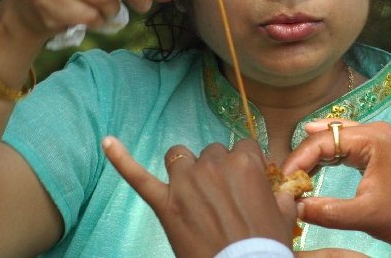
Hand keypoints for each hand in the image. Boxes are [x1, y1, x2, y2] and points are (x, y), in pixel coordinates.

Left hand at [102, 137, 296, 257]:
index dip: (245, 164)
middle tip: (222, 198)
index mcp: (246, 163)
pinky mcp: (164, 204)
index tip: (246, 181)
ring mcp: (186, 184)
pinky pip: (137, 176)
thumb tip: (283, 191)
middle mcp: (214, 165)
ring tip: (190, 189)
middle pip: (212, 152)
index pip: (244, 147)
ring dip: (185, 168)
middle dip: (216, 170)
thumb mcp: (282, 216)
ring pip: (180, 157)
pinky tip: (107, 143)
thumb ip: (280, 195)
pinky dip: (121, 159)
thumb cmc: (265, 247)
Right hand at [282, 119, 390, 256]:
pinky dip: (326, 157)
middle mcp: (375, 130)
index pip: (324, 140)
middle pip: (326, 135)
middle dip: (303, 156)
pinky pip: (344, 146)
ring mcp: (378, 138)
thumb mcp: (365, 216)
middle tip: (283, 179)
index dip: (298, 159)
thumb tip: (294, 208)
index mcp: (375, 139)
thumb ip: (327, 211)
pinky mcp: (378, 149)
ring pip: (334, 138)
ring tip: (293, 175)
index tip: (282, 179)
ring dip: (313, 156)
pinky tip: (311, 169)